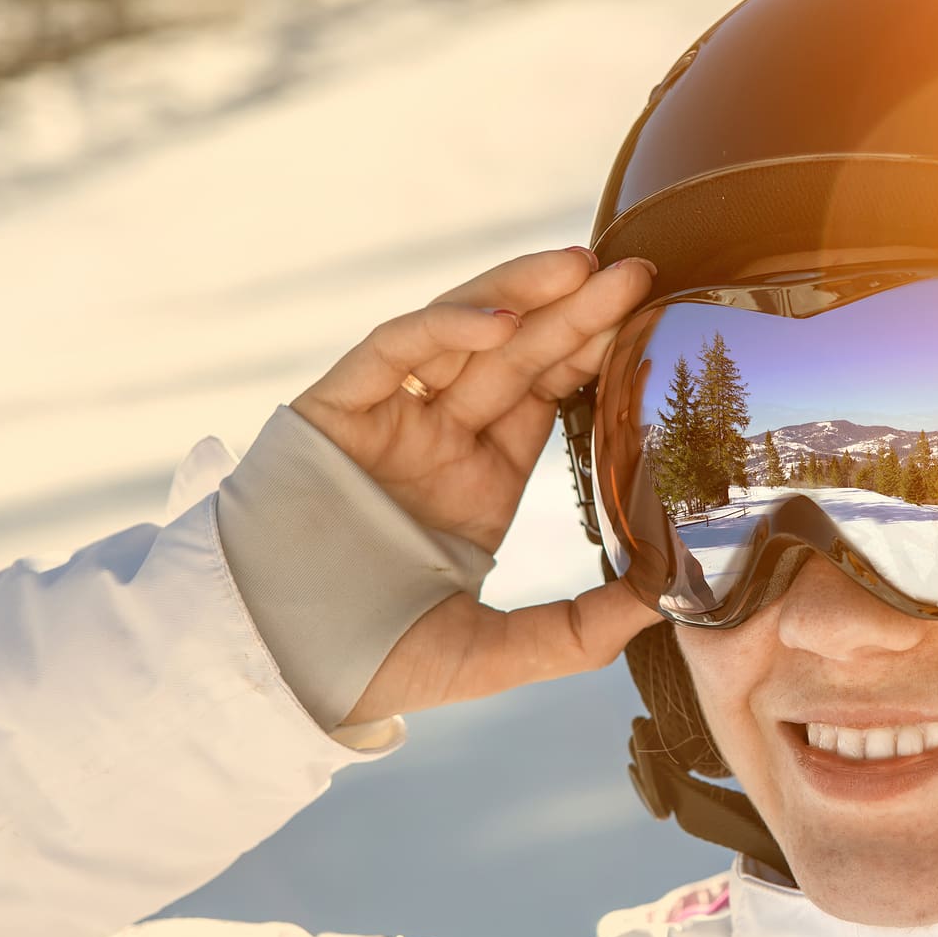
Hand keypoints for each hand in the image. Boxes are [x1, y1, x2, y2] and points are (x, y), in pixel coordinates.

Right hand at [289, 247, 664, 722]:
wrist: (272, 668)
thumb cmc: (373, 658)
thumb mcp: (497, 653)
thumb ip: (578, 632)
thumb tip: (665, 603)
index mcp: (480, 478)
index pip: (548, 395)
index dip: (595, 356)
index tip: (651, 326)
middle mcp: (439, 436)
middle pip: (520, 354)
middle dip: (576, 310)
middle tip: (638, 274)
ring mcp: (390, 417)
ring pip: (464, 332)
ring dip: (522, 294)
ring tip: (585, 268)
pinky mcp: (337, 407)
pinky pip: (395, 348)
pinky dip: (446, 327)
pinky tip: (504, 320)